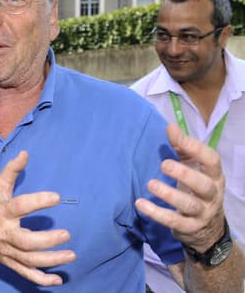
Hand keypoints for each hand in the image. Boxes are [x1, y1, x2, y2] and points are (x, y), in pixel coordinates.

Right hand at [0, 151, 74, 285]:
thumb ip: (11, 171)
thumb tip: (26, 153)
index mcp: (1, 212)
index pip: (19, 207)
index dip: (38, 202)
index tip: (56, 197)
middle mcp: (4, 233)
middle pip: (26, 241)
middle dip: (47, 240)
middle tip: (66, 234)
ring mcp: (7, 251)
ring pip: (29, 260)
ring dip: (51, 260)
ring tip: (71, 254)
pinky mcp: (11, 262)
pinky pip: (26, 274)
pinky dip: (42, 279)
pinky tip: (58, 280)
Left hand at [135, 124, 226, 251]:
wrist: (207, 228)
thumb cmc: (195, 188)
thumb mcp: (193, 168)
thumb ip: (182, 148)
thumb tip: (170, 127)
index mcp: (214, 176)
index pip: (212, 160)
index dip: (195, 148)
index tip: (175, 136)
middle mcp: (212, 194)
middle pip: (203, 185)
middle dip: (184, 174)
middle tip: (164, 165)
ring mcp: (202, 213)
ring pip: (189, 204)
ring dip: (169, 195)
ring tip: (151, 184)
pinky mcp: (189, 227)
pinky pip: (173, 221)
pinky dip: (156, 213)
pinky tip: (140, 204)